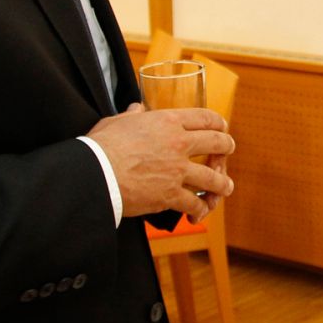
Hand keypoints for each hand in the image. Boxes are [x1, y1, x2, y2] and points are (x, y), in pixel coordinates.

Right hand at [87, 104, 234, 219]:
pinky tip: (197, 214)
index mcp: (168, 122)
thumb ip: (132, 115)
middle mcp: (179, 144)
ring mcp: (177, 170)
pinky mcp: (171, 194)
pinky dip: (199, 210)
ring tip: (225, 188)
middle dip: (227, 148)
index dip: (217, 122)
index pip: (204, 117)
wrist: (95, 174)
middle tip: (227, 152)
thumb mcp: (116, 122)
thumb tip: (136, 108)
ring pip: (213, 178)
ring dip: (222, 184)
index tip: (221, 127)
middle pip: (217, 143)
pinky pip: (194, 203)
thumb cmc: (101, 146)